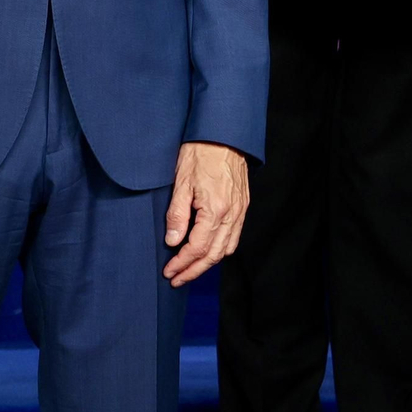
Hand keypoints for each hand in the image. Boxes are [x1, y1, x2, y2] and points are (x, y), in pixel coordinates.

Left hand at [162, 142, 248, 286]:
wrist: (225, 133)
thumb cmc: (201, 152)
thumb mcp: (182, 182)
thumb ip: (177, 214)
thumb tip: (173, 241)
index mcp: (216, 210)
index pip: (197, 248)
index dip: (181, 263)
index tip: (168, 271)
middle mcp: (232, 214)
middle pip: (213, 255)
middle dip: (193, 270)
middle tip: (176, 279)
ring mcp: (240, 210)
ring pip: (226, 248)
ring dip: (207, 263)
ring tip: (190, 268)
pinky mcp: (243, 205)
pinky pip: (234, 236)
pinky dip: (221, 249)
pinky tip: (208, 250)